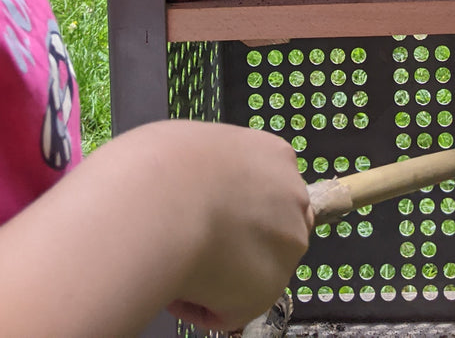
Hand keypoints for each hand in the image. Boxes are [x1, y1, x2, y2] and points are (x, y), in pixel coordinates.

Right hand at [158, 122, 312, 331]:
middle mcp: (293, 197)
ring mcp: (288, 243)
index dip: (237, 209)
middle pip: (272, 229)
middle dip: (237, 242)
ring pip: (252, 271)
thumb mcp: (194, 144)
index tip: (206, 218)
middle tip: (194, 244)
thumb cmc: (160, 166)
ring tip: (178, 263)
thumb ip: (214, 166)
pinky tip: (176, 287)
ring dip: (219, 274)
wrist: (160, 203)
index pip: (269, 189)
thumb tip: (197, 185)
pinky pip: (230, 310)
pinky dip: (202, 307)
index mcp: (275, 155)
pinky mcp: (269, 289)